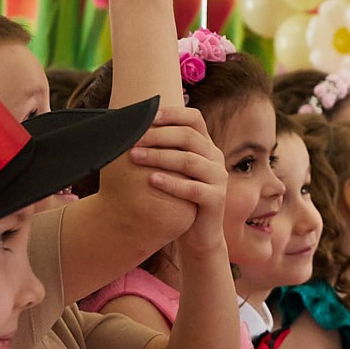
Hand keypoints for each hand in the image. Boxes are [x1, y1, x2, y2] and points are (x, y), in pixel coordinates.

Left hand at [133, 106, 224, 244]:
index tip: (146, 116)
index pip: (194, 118)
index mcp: (205, 145)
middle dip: (158, 135)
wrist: (198, 234)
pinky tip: (152, 180)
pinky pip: (194, 188)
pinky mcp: (216, 199)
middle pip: (189, 136)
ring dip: (159, 156)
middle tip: (132, 140)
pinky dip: (171, 183)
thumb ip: (164, 149)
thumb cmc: (178, 198)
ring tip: (135, 157)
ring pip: (190, 161)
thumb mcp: (173, 170)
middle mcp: (215, 157)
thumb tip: (132, 128)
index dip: (171, 114)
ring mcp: (218, 178)